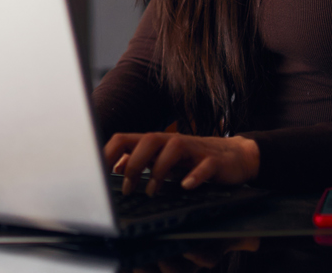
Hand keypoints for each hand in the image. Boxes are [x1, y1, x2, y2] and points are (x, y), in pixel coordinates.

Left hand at [103, 132, 259, 194]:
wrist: (235, 157)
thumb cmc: (194, 160)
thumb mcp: (164, 161)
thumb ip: (141, 161)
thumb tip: (114, 165)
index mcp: (157, 143)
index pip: (125, 138)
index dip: (108, 153)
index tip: (97, 173)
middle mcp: (173, 142)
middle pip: (147, 141)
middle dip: (134, 165)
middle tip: (129, 189)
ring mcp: (194, 149)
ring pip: (172, 148)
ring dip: (159, 170)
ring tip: (153, 191)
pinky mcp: (214, 161)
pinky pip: (204, 165)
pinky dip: (194, 176)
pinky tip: (186, 186)